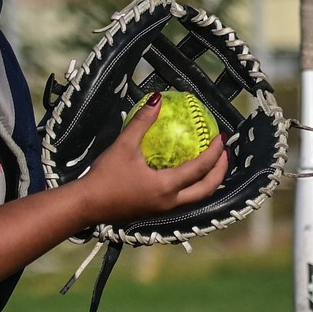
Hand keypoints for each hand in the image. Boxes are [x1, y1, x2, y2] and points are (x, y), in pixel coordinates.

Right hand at [72, 97, 230, 221]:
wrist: (86, 205)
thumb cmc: (105, 176)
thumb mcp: (124, 146)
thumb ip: (142, 123)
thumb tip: (156, 99)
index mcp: (166, 186)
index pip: (200, 169)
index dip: (215, 152)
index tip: (223, 137)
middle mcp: (170, 202)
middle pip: (207, 189)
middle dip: (221, 171)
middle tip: (226, 153)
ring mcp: (164, 210)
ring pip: (198, 198)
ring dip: (209, 181)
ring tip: (213, 164)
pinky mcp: (156, 212)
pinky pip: (184, 200)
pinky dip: (194, 187)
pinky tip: (188, 175)